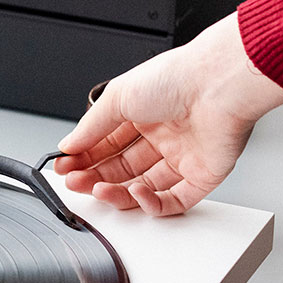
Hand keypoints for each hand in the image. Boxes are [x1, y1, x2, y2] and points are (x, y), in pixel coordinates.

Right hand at [54, 13, 282, 215]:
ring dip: (117, 193)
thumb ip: (91, 126)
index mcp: (144, 113)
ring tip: (97, 190)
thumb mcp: (118, 97)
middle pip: (123, 168)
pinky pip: (174, 201)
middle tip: (74, 183)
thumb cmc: (176, 79)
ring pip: (144, 188)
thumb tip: (68, 145)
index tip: (65, 167)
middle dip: (95, 177)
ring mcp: (183, 158)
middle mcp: (164, 136)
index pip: (107, 143)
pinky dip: (151, 203)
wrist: (218, 85)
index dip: (85, 157)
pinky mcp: (202, 177)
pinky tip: (135, 193)